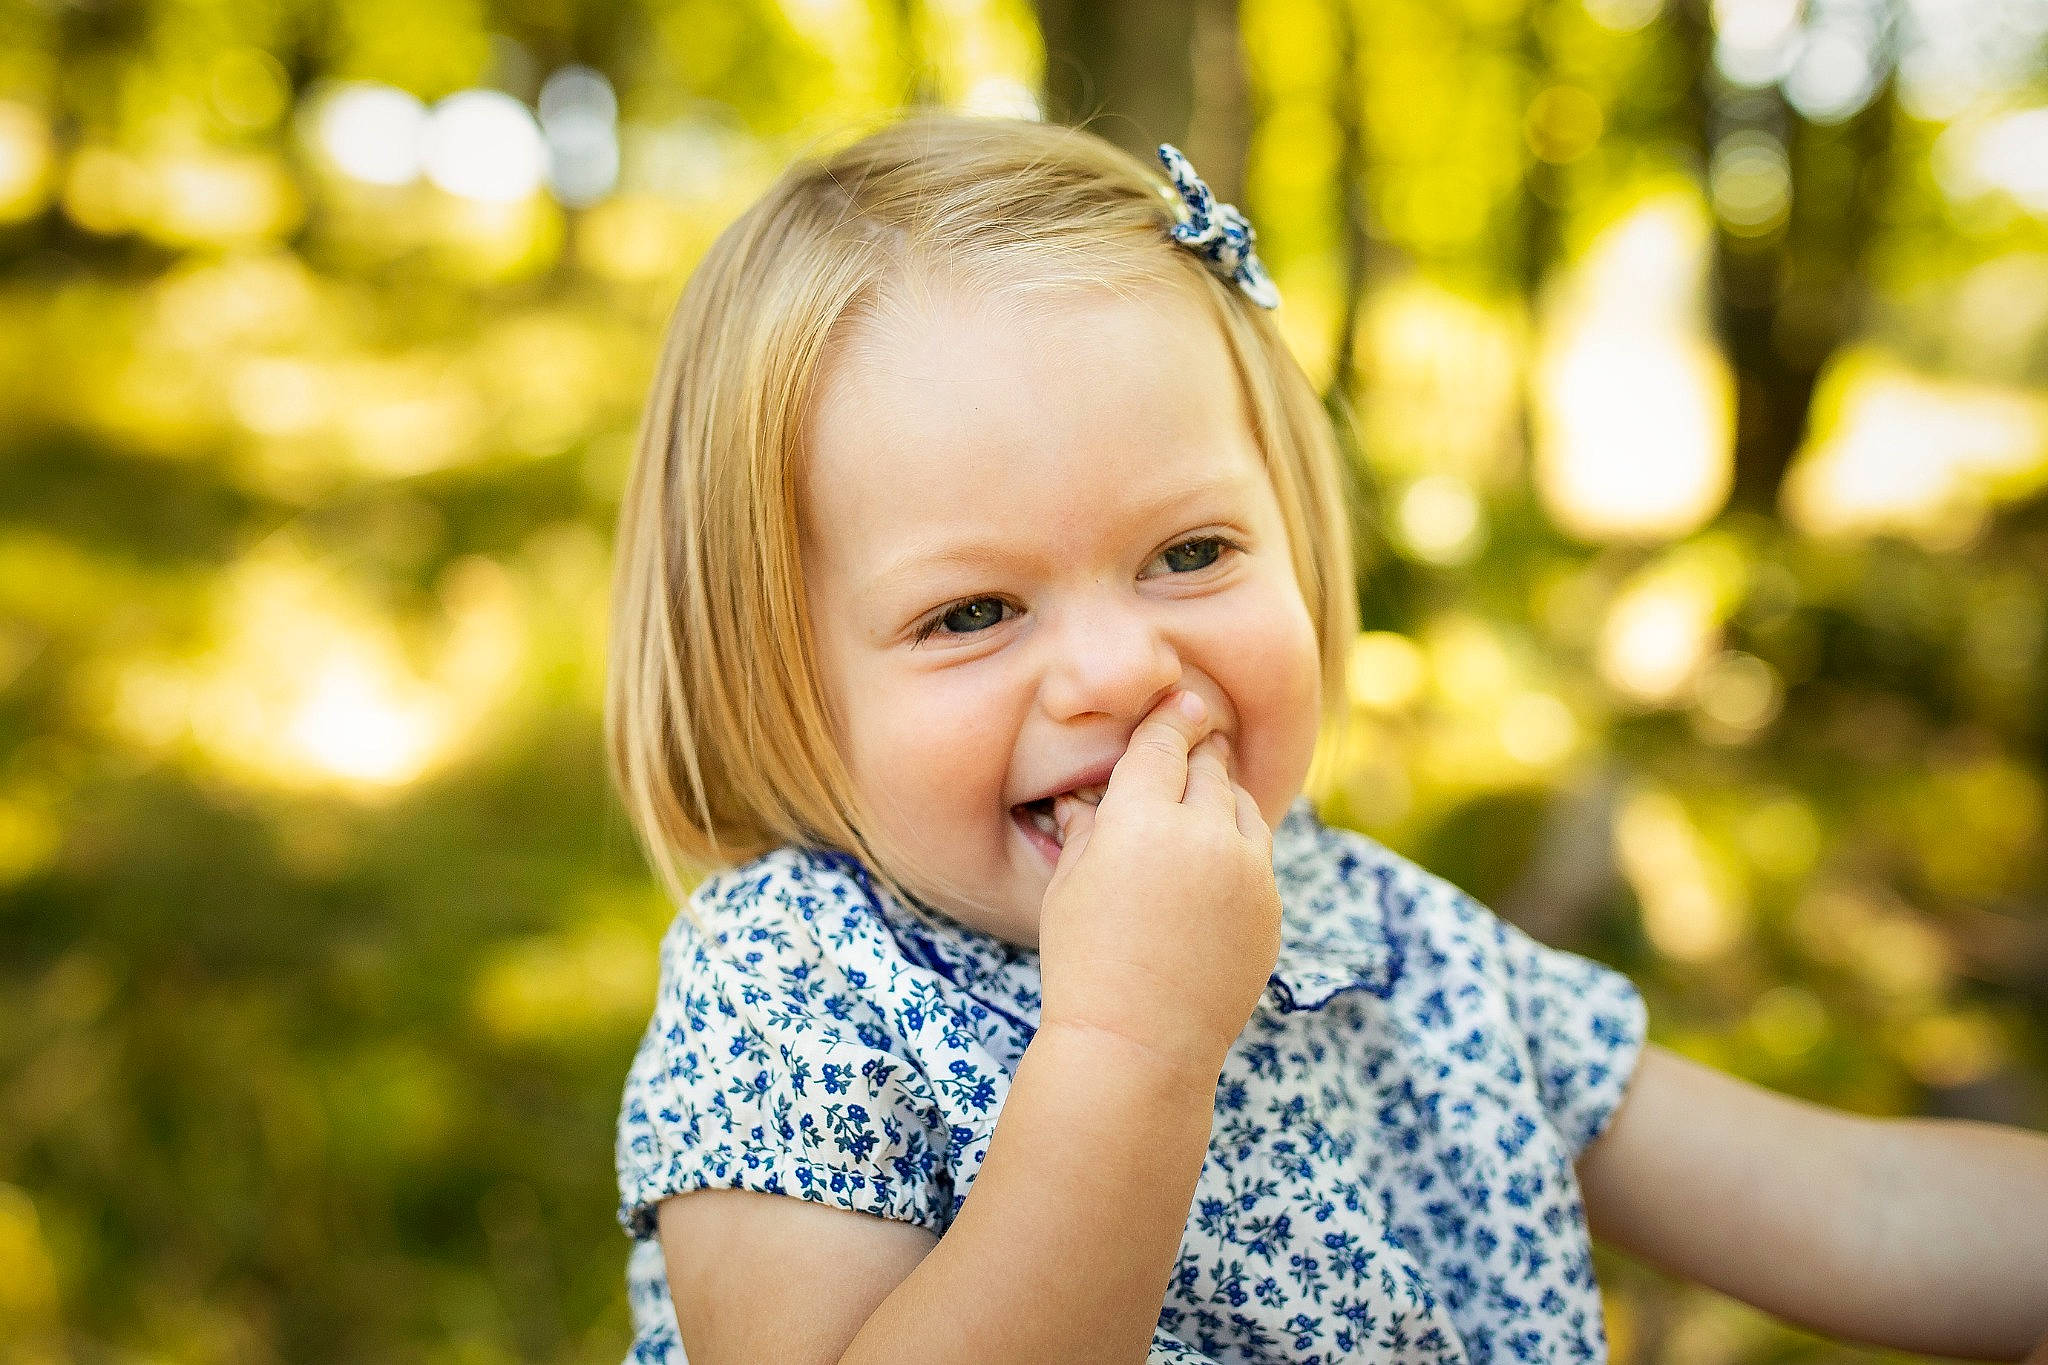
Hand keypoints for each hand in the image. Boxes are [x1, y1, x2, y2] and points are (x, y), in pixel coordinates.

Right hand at [1035, 689, 1282, 1076]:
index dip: (1171, 717)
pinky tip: (1216, 859)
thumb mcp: (1069, 887)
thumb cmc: (1084, 963)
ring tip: (1205, 797)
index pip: (1164, 743)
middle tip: (1196, 736)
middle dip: (1200, 750)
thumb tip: (1084, 800)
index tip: (1181, 700)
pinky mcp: (1270, 907)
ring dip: (1224, 795)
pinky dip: (1239, 845)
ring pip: (1244, 806)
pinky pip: (1258, 855)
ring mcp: (1246, 871)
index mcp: (1142, 818)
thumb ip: (1086, 831)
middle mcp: (1203, 834)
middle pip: (1211, 767)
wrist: (1139, 1043)